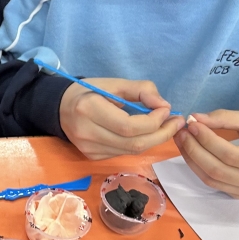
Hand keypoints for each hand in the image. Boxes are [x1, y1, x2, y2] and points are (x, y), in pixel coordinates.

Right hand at [59, 78, 185, 159]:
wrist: (60, 108)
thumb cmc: (89, 91)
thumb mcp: (114, 83)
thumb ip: (142, 89)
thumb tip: (164, 106)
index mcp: (89, 110)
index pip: (129, 126)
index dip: (154, 121)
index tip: (166, 110)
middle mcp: (87, 133)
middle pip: (133, 143)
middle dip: (161, 134)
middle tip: (177, 123)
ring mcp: (88, 149)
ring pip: (131, 151)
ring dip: (153, 140)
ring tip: (167, 127)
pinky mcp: (92, 156)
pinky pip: (123, 153)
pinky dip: (138, 144)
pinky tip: (145, 134)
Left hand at [174, 110, 238, 197]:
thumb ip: (225, 118)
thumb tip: (194, 119)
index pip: (231, 155)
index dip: (208, 140)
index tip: (192, 124)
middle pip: (219, 171)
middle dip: (195, 150)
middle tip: (182, 133)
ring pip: (213, 180)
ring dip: (193, 160)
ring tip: (183, 141)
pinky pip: (215, 185)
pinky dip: (199, 169)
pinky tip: (192, 153)